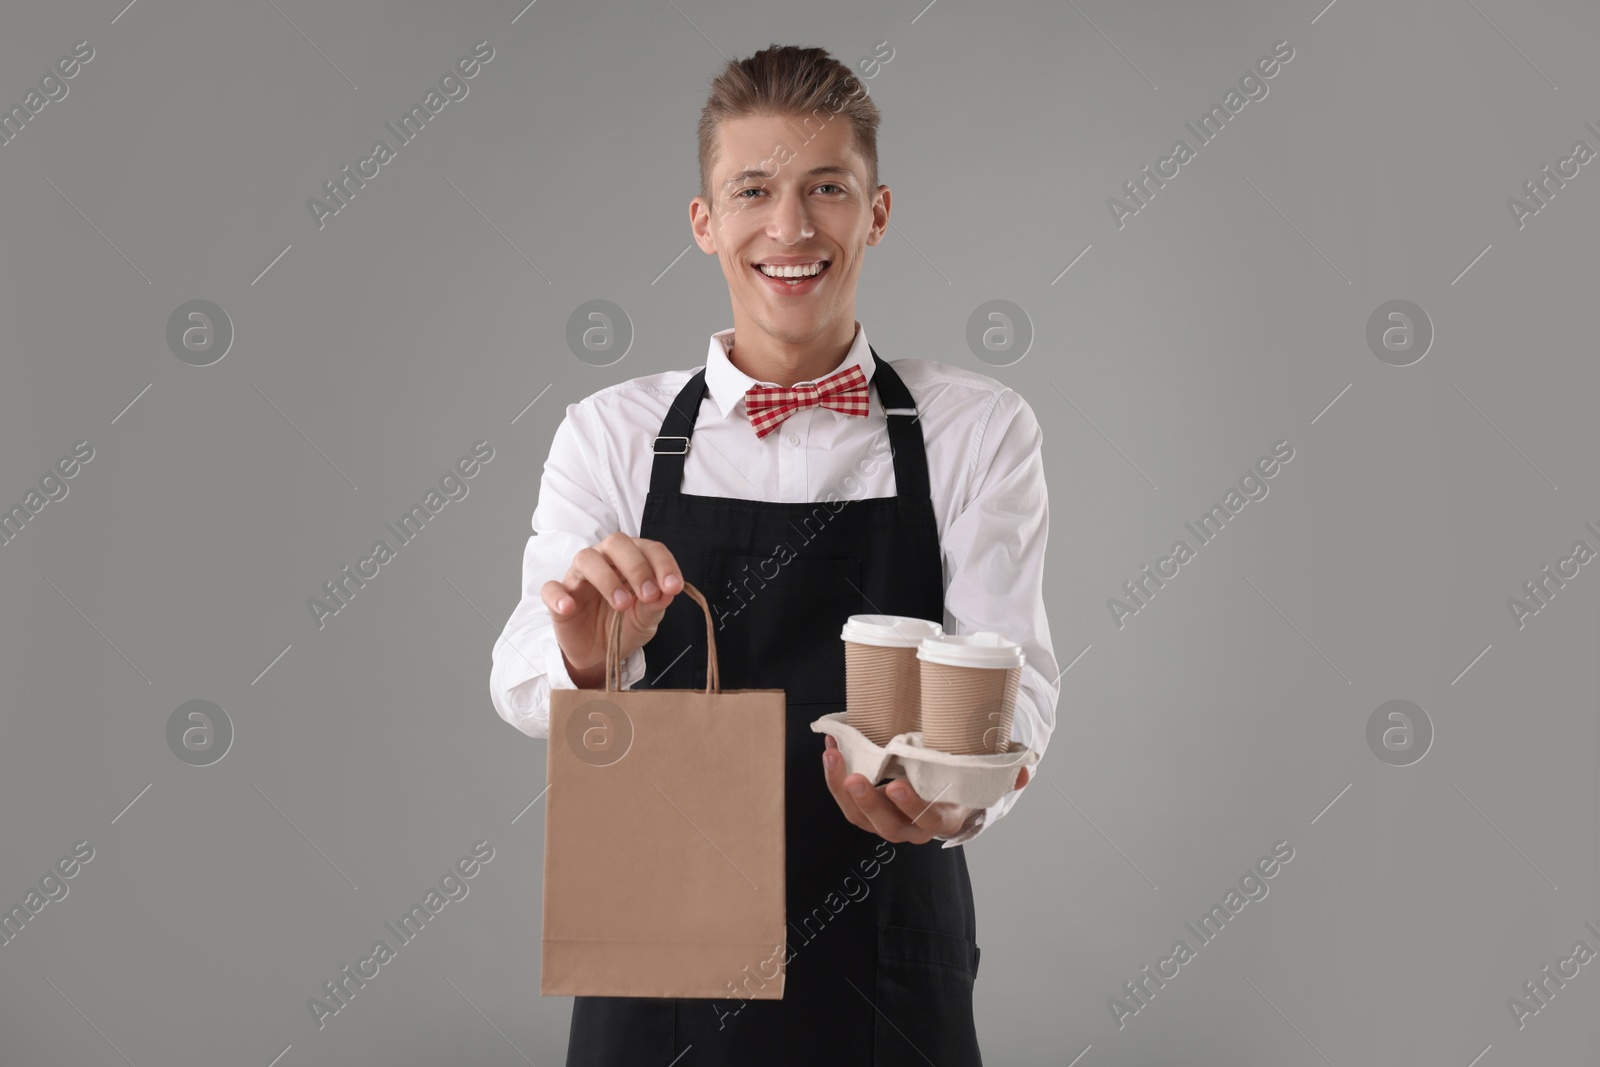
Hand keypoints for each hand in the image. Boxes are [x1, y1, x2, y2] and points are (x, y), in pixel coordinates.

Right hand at [541, 533, 683, 687]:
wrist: (600, 654)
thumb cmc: (625, 627)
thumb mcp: (646, 620)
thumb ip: (656, 605)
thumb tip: (667, 591)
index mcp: (631, 560)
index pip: (648, 548)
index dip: (663, 564)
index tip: (673, 587)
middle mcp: (604, 560)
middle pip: (616, 543)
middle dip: (636, 566)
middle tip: (649, 594)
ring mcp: (579, 577)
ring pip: (586, 558)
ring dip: (606, 578)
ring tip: (621, 604)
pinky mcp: (559, 597)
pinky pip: (551, 588)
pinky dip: (559, 596)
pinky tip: (570, 607)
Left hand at [820, 734, 1031, 843]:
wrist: (943, 792)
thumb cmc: (960, 782)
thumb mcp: (983, 777)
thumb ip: (1003, 774)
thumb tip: (1024, 770)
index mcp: (943, 819)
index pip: (928, 819)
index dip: (912, 807)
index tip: (898, 786)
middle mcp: (912, 827)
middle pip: (887, 826)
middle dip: (868, 802)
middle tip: (855, 777)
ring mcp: (885, 820)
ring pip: (859, 817)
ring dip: (841, 789)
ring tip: (833, 756)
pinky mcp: (866, 810)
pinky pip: (846, 801)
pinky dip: (834, 778)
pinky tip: (831, 750)